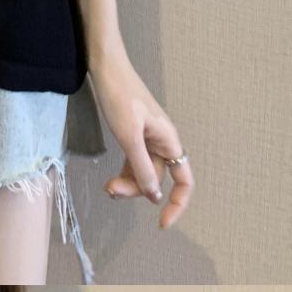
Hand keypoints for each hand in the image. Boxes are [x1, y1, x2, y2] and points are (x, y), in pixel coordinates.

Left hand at [91, 45, 194, 228]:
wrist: (107, 67)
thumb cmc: (120, 97)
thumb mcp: (129, 136)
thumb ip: (142, 168)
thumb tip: (154, 196)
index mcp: (169, 141)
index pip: (185, 182)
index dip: (178, 205)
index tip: (162, 223)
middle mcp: (163, 143)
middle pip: (158, 180)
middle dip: (137, 191)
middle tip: (111, 190)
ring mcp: (149, 140)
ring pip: (144, 174)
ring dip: (128, 184)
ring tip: (108, 187)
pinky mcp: (135, 136)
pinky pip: (135, 163)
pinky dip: (125, 173)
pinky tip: (111, 178)